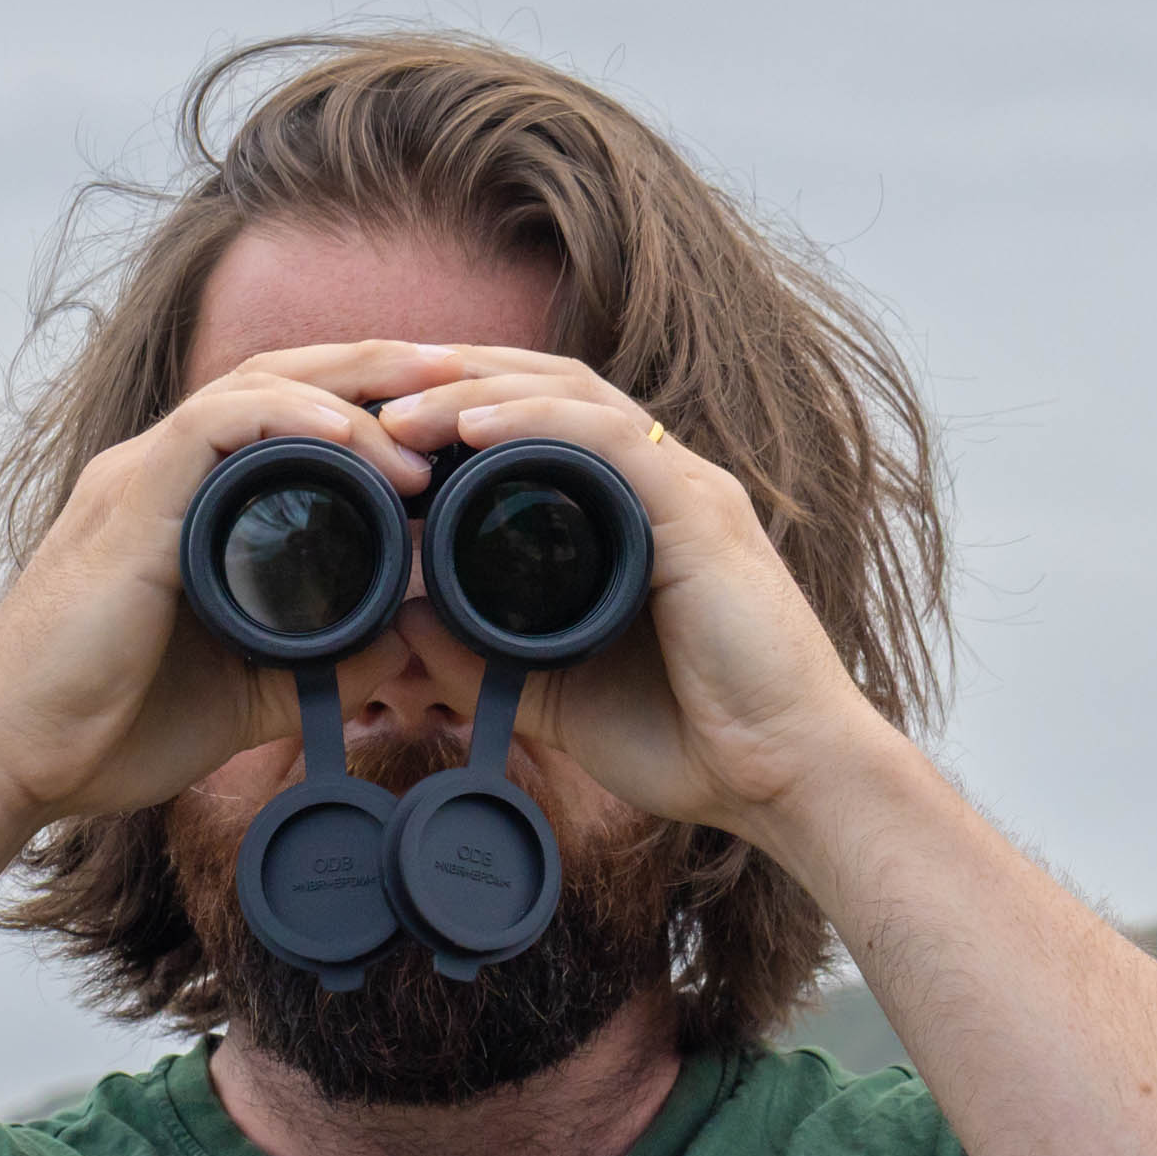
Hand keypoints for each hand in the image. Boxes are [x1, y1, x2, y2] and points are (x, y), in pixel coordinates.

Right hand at [0, 341, 462, 827]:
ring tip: (434, 403)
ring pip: (260, 386)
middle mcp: (161, 471)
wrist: (12, 762)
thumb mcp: (247, 692)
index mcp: (186, 504)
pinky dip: (293, 420)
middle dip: (382, 369)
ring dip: (355, 389)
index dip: (371, 406)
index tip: (453, 429)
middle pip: (285, 379)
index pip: (288, 419)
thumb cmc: (108, 731)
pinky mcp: (129, 503)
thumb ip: (321, 665)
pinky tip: (356, 436)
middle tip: (471, 375)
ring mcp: (140, 478)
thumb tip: (408, 647)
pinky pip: (217, 426)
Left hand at [374, 352, 901, 842]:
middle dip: (453, 375)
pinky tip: (470, 425)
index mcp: (634, 515)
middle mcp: (663, 484)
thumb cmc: (696, 740)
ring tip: (399, 398)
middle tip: (369, 385)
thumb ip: (486, 663)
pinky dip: (536, 424)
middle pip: (547, 390)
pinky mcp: (702, 515)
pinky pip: (609, 443)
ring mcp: (687, 490)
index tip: (374, 426)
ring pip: (570, 400)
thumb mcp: (558, 698)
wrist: (788, 780)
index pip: (539, 426)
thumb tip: (402, 631)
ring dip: (478, 388)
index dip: (458, 409)